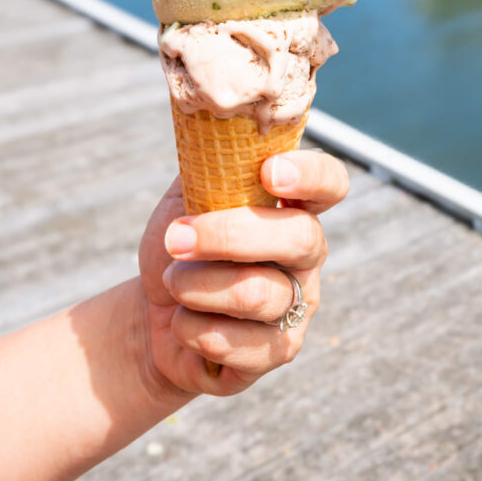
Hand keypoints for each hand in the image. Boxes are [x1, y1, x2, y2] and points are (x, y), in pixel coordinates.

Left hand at [137, 150, 348, 397]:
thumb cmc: (178, 247)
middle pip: (298, 237)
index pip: (329, 183)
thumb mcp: (185, 199)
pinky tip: (181, 322)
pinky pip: (240, 343)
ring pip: (258, 292)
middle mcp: (306, 256)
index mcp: (291, 208)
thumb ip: (206, 166)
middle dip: (226, 235)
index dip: (311, 176)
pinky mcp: (277, 352)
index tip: (270, 173)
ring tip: (171, 282)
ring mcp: (298, 306)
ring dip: (196, 285)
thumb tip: (210, 128)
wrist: (151, 312)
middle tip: (174, 238)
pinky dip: (192, 328)